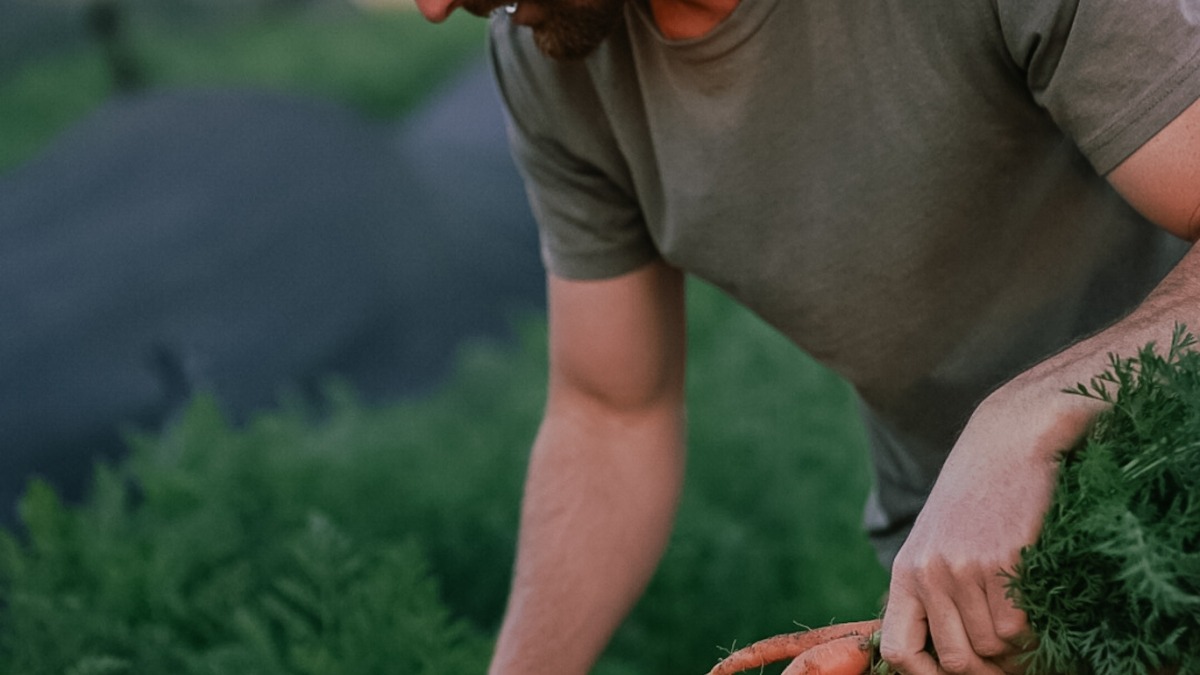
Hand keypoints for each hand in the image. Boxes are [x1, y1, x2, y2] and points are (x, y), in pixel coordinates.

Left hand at [878, 381, 1102, 673]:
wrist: (1007, 442)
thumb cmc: (976, 496)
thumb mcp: (937, 540)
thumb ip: (933, 590)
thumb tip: (947, 655)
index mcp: (907, 571)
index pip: (897, 649)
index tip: (956, 673)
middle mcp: (929, 573)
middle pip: (955, 660)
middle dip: (985, 669)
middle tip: (1009, 657)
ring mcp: (964, 568)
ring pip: (992, 647)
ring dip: (1014, 646)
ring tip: (1022, 615)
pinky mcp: (1003, 560)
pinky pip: (1018, 626)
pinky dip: (1032, 627)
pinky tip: (1033, 597)